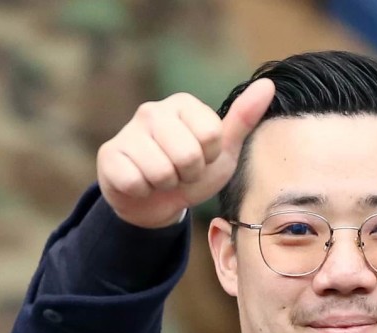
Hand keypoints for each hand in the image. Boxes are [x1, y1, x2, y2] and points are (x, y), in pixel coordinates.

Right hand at [96, 79, 275, 228]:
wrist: (155, 202)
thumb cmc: (192, 173)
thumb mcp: (222, 150)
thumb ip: (243, 119)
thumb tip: (268, 85)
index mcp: (183, 104)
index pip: (211, 136)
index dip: (209, 158)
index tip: (200, 159)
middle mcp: (152, 110)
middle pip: (187, 155)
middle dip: (188, 174)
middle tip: (180, 173)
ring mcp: (128, 131)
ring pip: (162, 172)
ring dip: (166, 185)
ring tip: (161, 179)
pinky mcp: (109, 155)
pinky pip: (136, 181)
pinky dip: (143, 191)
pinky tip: (140, 183)